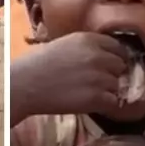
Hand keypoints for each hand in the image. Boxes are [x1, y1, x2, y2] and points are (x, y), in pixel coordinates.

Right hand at [11, 33, 132, 123]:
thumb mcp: (63, 44)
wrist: (24, 85)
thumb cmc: (36, 64)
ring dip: (109, 91)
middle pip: (120, 66)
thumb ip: (85, 48)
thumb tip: (100, 56)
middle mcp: (98, 56)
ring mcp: (99, 77)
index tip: (110, 66)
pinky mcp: (96, 98)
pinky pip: (114, 102)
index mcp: (89, 39)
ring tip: (93, 95)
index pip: (118, 47)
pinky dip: (107, 106)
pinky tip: (95, 105)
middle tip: (99, 82)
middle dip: (113, 74)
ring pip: (119, 85)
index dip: (115, 57)